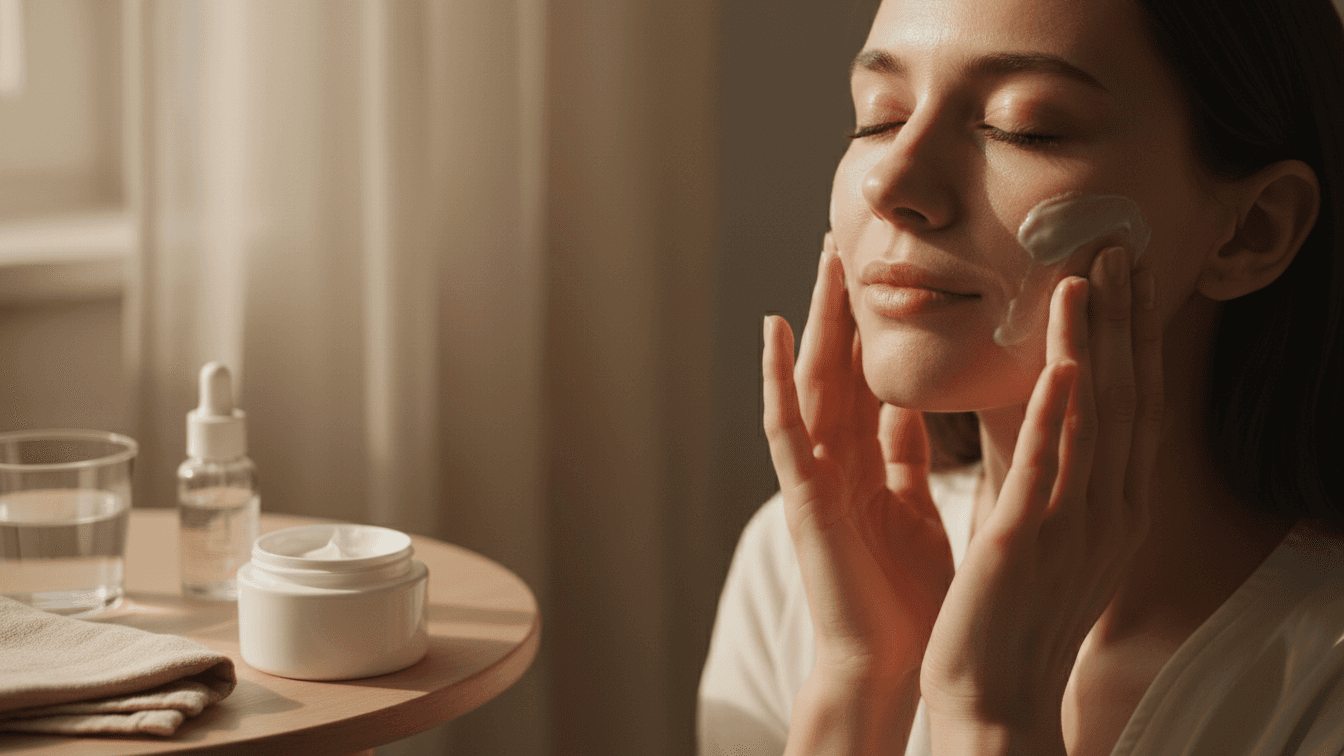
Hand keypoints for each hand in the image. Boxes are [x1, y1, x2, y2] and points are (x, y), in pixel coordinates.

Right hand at [763, 234, 955, 687]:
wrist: (887, 661)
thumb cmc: (903, 592)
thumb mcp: (912, 504)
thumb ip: (904, 454)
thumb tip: (911, 403)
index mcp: (865, 461)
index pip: (868, 377)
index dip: (873, 325)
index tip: (883, 271)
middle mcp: (836, 459)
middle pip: (838, 366)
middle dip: (842, 306)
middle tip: (845, 238)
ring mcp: (815, 476)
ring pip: (813, 383)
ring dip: (815, 322)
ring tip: (821, 261)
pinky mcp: (804, 498)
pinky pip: (786, 429)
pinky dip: (777, 380)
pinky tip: (776, 332)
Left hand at [918, 247, 1162, 751]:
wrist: (997, 694)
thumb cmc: (1019, 614)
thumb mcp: (1054, 533)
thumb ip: (1059, 475)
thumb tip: (1057, 415)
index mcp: (1110, 506)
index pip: (1129, 404)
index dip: (1131, 336)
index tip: (1125, 276)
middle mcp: (1105, 511)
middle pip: (1125, 398)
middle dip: (1123, 322)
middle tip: (1118, 249)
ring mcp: (1069, 527)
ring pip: (1091, 421)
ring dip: (1092, 346)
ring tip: (1086, 279)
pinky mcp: (1024, 544)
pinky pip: (1045, 471)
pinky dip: (1055, 416)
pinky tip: (1060, 366)